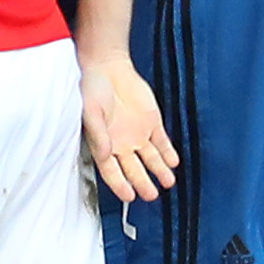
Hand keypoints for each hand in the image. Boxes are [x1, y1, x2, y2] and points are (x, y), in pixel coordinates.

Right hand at [80, 51, 178, 203]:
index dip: (120, 185)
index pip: (112, 171)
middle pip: (134, 170)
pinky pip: (162, 142)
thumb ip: (98, 135)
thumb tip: (103, 155)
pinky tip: (173, 162)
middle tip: (151, 195)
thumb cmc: (90, 89)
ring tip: (168, 182)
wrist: (107, 66)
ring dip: (159, 171)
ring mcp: (138, 134)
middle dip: (143, 183)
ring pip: (151, 159)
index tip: (129, 196)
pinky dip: (168, 152)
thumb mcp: (90, 112)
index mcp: (104, 144)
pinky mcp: (152, 123)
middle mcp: (121, 144)